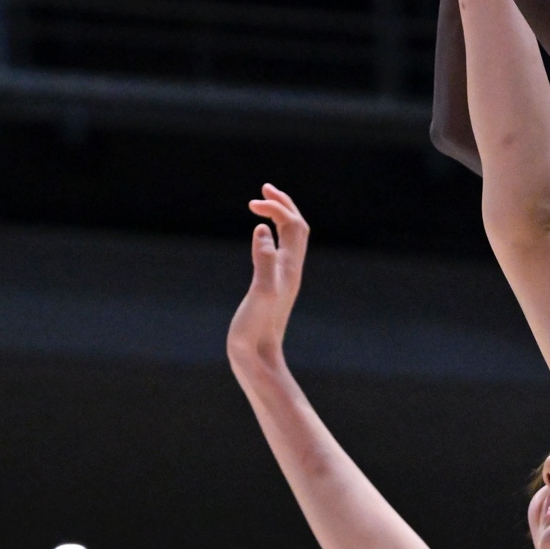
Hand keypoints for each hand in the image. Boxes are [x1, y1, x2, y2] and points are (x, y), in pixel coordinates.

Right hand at [226, 184, 309, 369]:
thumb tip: (263, 228)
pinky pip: (278, 253)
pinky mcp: (271, 288)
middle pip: (297, 228)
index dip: (276, 208)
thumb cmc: (256, 329)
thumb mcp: (260, 292)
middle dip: (283, 205)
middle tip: (264, 188)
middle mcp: (290, 271)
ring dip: (279, 218)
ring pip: (289, 240)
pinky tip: (259, 238)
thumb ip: (263, 260)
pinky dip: (271, 236)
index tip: (252, 203)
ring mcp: (281, 279)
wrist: (257, 360)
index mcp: (289, 268)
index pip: (293, 225)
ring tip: (261, 204)